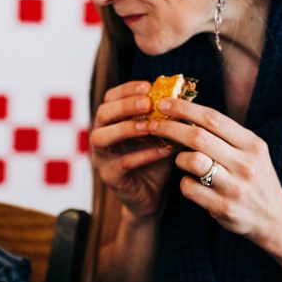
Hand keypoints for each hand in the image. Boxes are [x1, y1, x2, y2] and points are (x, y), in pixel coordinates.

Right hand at [90, 80, 174, 218]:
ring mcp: (101, 157)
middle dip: (125, 106)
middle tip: (148, 103)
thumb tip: (181, 92)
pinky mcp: (110, 177)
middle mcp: (100, 136)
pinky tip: (163, 150)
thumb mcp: (160, 133)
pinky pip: (123, 163)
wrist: (152, 194)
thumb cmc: (155, 158)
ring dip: (126, 128)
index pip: (110, 98)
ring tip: (149, 126)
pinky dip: (144, 155)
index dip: (127, 90)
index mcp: (110, 122)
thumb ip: (164, 116)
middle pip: (102, 113)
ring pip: (103, 138)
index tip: (148, 86)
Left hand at [144, 97, 281, 246]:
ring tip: (182, 160)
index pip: (213, 118)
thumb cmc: (255, 178)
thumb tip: (187, 111)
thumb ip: (226, 134)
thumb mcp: (251, 152)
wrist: (273, 218)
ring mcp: (234, 187)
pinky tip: (191, 183)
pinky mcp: (223, 208)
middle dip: (170, 127)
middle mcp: (245, 164)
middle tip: (152, 124)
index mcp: (252, 144)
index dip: (185, 108)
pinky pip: (189, 188)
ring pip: (192, 161)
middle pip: (198, 137)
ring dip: (179, 158)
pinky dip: (184, 183)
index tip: (164, 103)